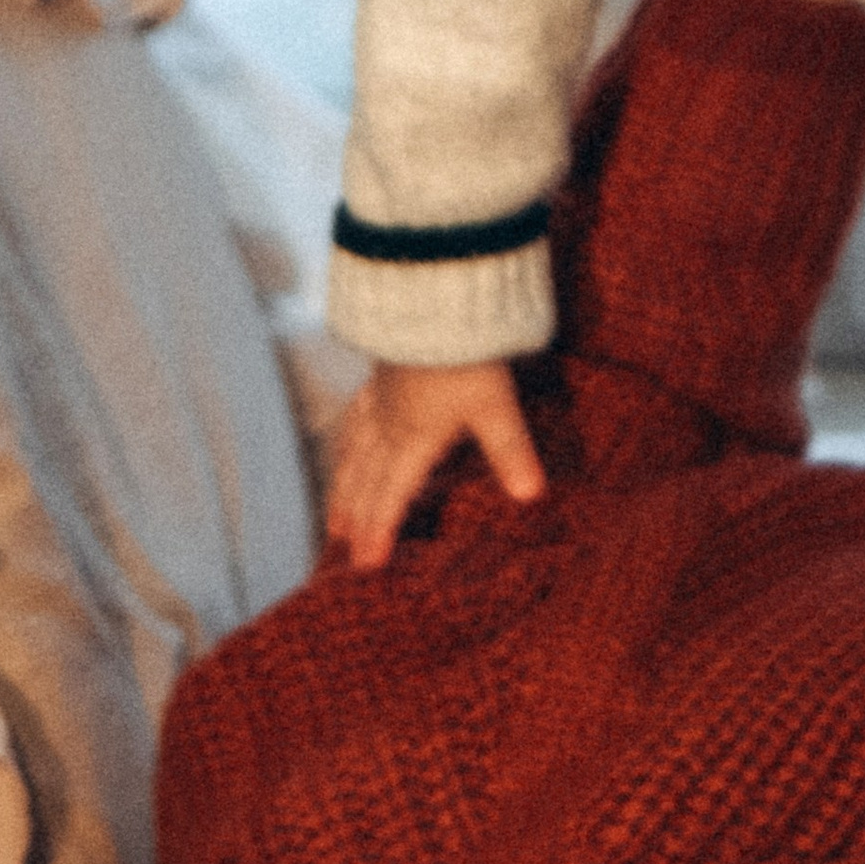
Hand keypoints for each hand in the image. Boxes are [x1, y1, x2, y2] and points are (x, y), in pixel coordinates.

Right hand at [325, 358, 545, 570]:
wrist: (436, 297)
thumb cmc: (466, 353)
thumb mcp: (495, 405)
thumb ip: (510, 451)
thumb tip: (532, 495)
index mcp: (414, 439)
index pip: (390, 496)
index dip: (378, 531)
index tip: (366, 565)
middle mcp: (388, 425)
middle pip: (363, 480)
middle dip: (353, 518)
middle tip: (340, 550)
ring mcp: (379, 398)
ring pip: (351, 453)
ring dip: (341, 488)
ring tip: (332, 516)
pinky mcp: (379, 375)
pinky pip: (352, 418)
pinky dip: (343, 442)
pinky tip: (344, 443)